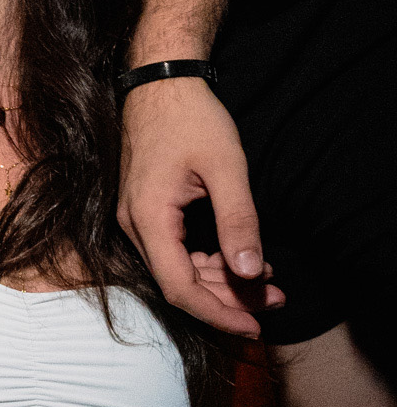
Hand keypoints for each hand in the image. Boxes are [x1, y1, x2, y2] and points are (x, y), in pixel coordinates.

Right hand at [119, 78, 282, 335]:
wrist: (160, 80)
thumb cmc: (191, 117)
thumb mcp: (225, 167)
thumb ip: (238, 221)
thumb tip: (250, 274)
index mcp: (147, 218)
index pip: (180, 288)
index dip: (218, 313)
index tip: (255, 326)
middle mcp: (132, 225)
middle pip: (178, 284)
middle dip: (227, 299)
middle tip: (274, 302)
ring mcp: (134, 218)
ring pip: (177, 269)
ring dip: (220, 281)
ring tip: (266, 283)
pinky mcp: (144, 210)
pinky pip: (173, 251)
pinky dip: (206, 261)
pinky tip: (238, 258)